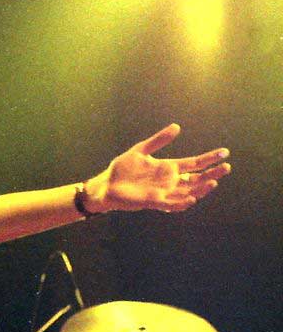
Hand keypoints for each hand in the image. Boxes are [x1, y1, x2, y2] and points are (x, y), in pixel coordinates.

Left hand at [88, 124, 230, 212]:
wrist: (106, 184)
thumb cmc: (122, 169)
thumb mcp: (141, 150)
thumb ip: (158, 140)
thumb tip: (177, 127)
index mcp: (168, 168)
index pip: (194, 164)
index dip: (209, 159)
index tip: (224, 152)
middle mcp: (169, 181)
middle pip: (196, 179)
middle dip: (212, 174)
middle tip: (226, 167)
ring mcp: (163, 192)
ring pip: (188, 193)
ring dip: (201, 189)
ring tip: (213, 182)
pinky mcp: (153, 201)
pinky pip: (172, 204)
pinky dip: (182, 202)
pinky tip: (192, 198)